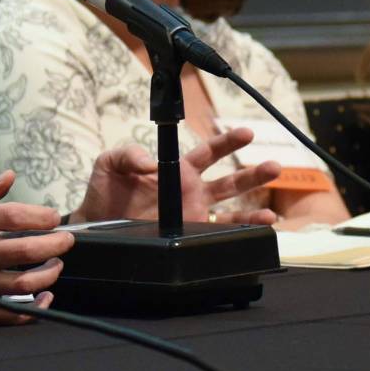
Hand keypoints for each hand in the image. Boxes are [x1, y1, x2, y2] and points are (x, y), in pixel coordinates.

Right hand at [0, 170, 73, 324]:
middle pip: (24, 251)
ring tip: (56, 264)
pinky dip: (33, 308)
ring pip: (22, 284)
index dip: (39, 216)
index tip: (54, 217)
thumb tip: (9, 176)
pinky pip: (8, 313)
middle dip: (54, 244)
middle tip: (66, 240)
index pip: (13, 217)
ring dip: (48, 275)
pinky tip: (45, 297)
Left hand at [76, 127, 280, 225]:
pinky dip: (240, 234)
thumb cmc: (104, 193)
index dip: (228, 143)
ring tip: (272, 215)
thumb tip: (151, 161)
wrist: (94, 229)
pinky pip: (220, 235)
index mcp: (178, 170)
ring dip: (254, 210)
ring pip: (232, 210)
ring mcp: (194, 215)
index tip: (246, 134)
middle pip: (230, 180)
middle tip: (275, 167)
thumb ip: (127, 153)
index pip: (209, 152)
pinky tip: (255, 233)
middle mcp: (192, 192)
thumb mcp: (109, 163)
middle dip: (254, 174)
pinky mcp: (190, 236)